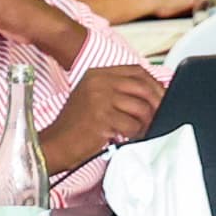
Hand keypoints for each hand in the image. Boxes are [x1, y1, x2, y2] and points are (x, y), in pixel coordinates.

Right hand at [40, 63, 159, 171]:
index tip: (160, 97)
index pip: (137, 71)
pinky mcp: (102, 118)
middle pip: (143, 87)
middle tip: (157, 117)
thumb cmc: (76, 125)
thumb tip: (155, 93)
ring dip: (145, 122)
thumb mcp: (94, 97)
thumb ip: (119, 90)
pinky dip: (134, 134)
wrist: (56, 144)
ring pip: (141, 107)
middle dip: (156, 104)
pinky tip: (125, 136)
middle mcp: (98, 82)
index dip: (154, 84)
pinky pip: (133, 125)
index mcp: (96, 74)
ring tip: (137, 130)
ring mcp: (99, 99)